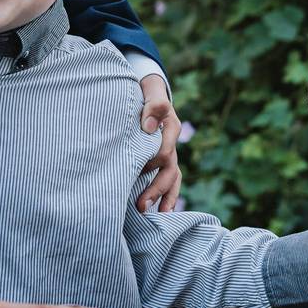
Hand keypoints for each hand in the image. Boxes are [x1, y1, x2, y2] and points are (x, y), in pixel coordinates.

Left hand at [137, 74, 181, 212]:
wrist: (148, 92)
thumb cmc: (145, 92)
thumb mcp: (150, 91)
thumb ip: (153, 105)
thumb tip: (147, 128)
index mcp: (169, 128)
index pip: (164, 151)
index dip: (151, 163)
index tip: (136, 172)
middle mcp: (170, 144)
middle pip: (168, 171)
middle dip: (156, 190)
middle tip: (141, 206)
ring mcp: (167, 154)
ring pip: (171, 179)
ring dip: (163, 198)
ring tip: (155, 216)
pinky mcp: (160, 161)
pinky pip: (167, 181)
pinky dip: (164, 197)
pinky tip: (157, 212)